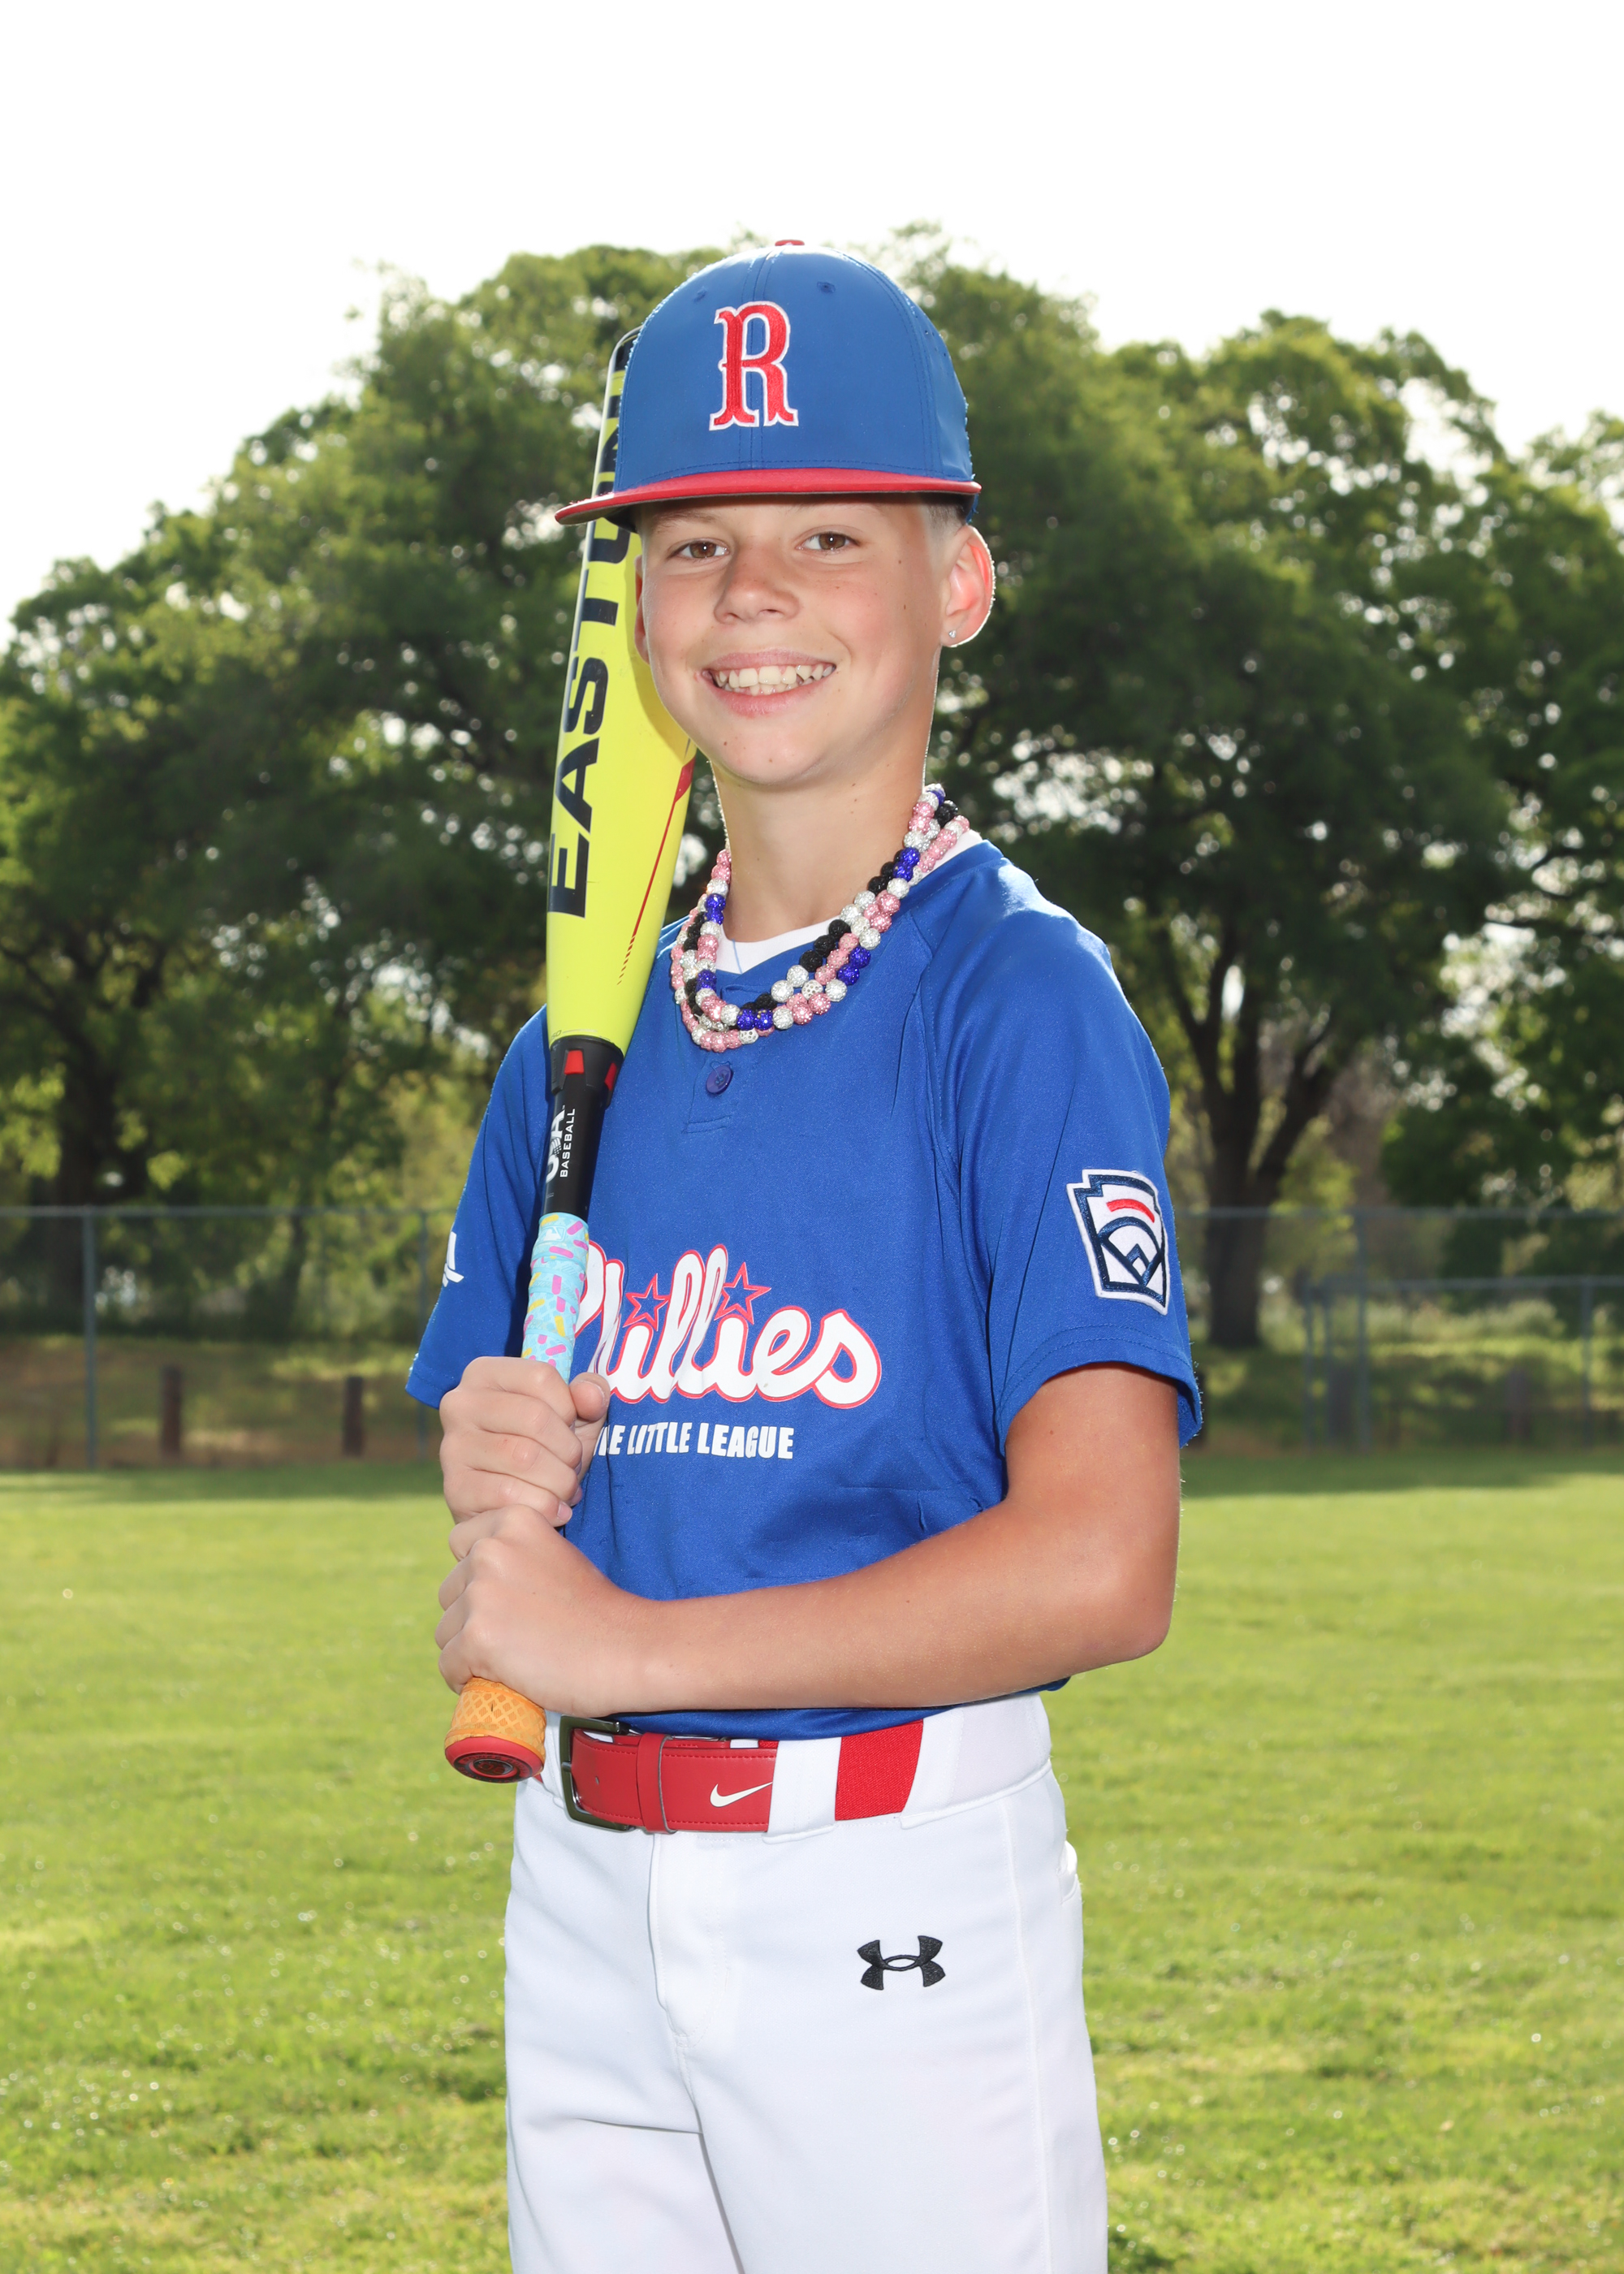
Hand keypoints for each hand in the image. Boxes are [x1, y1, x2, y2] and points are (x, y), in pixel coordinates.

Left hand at [435, 1504, 640, 1714]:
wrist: (630, 1648)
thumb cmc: (599, 1611)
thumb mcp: (556, 1556)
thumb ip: (515, 1556)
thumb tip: (473, 1582)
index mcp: (513, 1521)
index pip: (460, 1546)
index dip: (479, 1578)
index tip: (511, 1600)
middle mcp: (490, 1549)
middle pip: (450, 1592)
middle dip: (472, 1617)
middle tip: (517, 1636)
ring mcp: (481, 1592)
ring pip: (446, 1632)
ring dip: (470, 1650)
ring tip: (515, 1659)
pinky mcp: (477, 1637)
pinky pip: (448, 1665)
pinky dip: (467, 1680)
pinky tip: (502, 1679)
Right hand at [438, 1359, 610, 1527]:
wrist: (511, 1504)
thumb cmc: (545, 1449)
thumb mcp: (572, 1415)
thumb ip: (588, 1395)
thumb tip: (591, 1397)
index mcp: (485, 1373)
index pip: (541, 1377)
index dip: (569, 1407)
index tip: (571, 1428)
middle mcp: (459, 1403)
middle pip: (534, 1417)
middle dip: (568, 1449)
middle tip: (574, 1467)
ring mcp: (452, 1446)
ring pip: (524, 1458)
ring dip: (560, 1481)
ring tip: (566, 1489)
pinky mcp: (454, 1488)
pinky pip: (509, 1494)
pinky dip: (543, 1506)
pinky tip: (553, 1510)